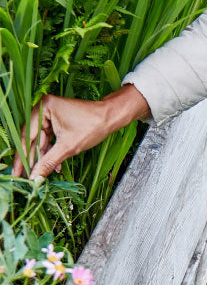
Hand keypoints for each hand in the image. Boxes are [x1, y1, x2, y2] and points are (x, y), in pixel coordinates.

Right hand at [11, 84, 150, 179]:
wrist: (111, 117)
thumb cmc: (94, 126)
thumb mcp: (69, 147)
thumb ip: (49, 162)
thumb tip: (35, 176)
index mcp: (44, 108)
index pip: (28, 136)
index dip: (22, 157)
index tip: (17, 172)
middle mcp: (43, 108)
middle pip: (32, 138)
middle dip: (32, 159)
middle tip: (25, 176)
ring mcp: (49, 114)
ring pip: (41, 140)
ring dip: (43, 157)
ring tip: (40, 173)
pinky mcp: (57, 121)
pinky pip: (50, 138)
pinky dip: (52, 151)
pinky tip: (55, 166)